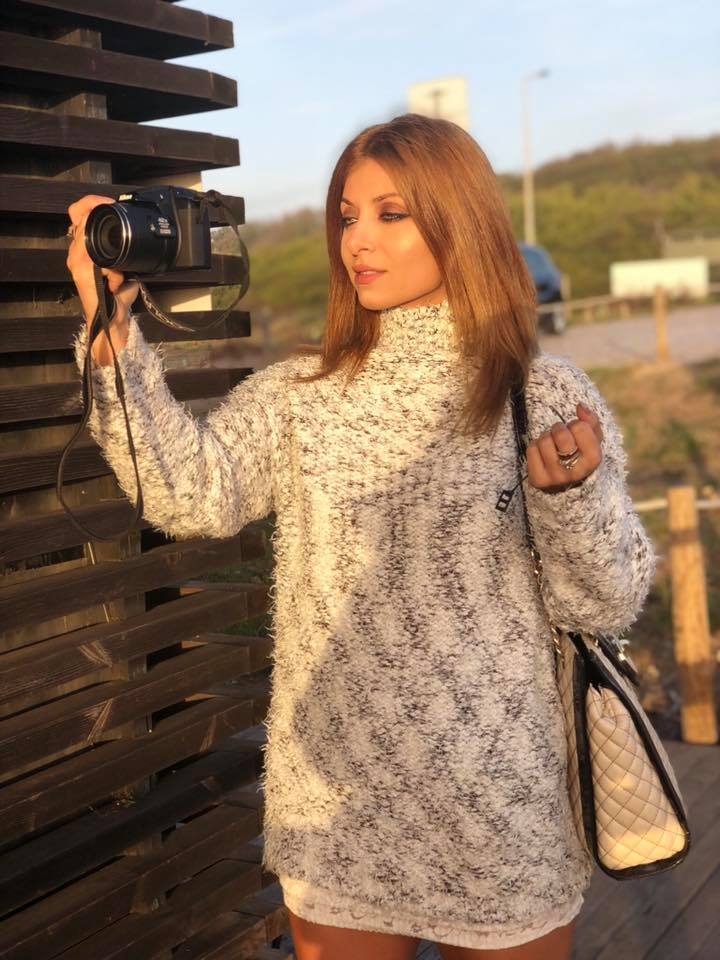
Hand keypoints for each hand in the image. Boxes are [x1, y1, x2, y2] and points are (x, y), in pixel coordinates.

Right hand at [66, 194, 138, 324]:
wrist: (113, 319)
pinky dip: (112, 270)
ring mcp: (75, 260)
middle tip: (122, 238)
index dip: (91, 202)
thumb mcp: (124, 266)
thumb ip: (124, 251)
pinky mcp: (79, 270)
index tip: (109, 203)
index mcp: (85, 247)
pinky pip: (96, 256)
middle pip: (81, 218)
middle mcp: (76, 251)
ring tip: (119, 274)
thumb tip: (139, 238)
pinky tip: (116, 282)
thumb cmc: (118, 295)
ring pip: (90, 235)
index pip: (78, 212)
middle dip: (103, 224)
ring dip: (111, 252)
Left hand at [526, 402, 603, 492]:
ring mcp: (555, 478)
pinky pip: (532, 449)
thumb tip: (580, 406)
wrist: (567, 487)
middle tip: (561, 436)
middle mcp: (575, 472)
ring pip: (544, 441)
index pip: (580, 427)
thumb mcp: (593, 440)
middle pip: (560, 434)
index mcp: (593, 460)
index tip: (576, 433)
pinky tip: (542, 455)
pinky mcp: (538, 480)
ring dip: (546, 438)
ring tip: (552, 446)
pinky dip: (535, 447)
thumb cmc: (580, 456)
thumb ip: (591, 421)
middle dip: (559, 429)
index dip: (576, 424)